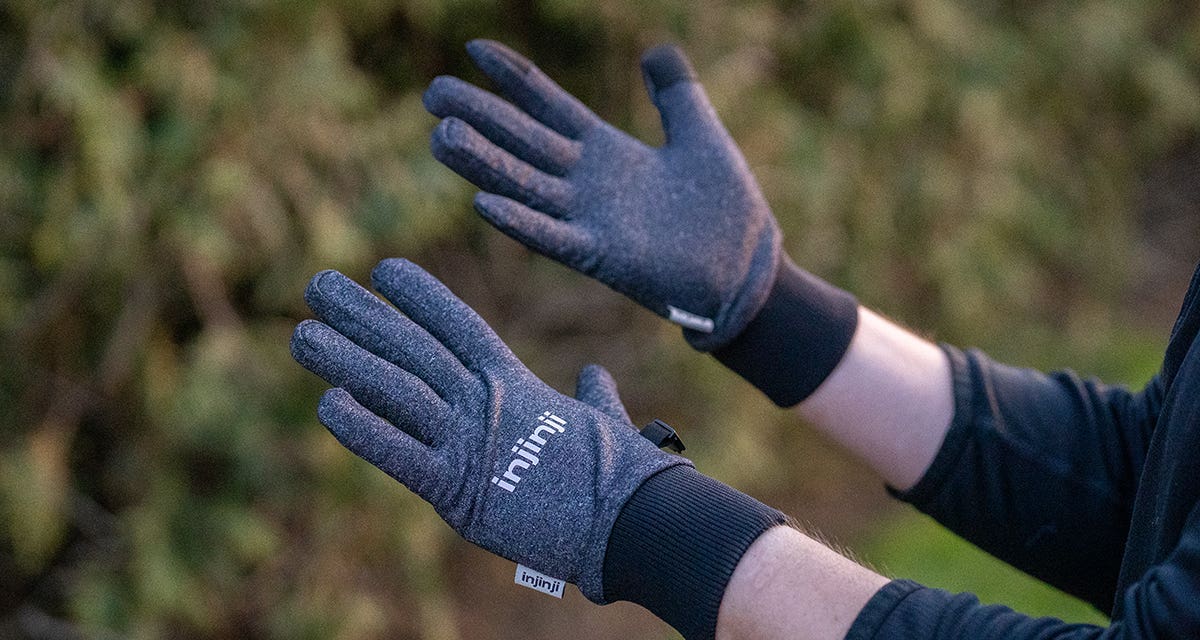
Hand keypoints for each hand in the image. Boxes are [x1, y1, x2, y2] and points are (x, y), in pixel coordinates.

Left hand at [289, 258, 688, 600]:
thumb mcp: (602, 422)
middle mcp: (484, 402)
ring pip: (394, 390)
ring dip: (345, 360)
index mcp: (514, 383)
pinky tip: (328, 403)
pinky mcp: (457, 490)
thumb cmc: (622, 473)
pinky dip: (362, 430)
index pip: (457, 324)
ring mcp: (468, 442)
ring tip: (302, 334)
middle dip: (362, 314)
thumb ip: (591, 395)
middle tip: (317, 284)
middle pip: (411, 348)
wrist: (632, 520)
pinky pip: (398, 455)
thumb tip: (595, 375)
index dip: (417, 295)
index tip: (381, 269)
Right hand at [424, 40, 780, 350]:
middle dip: (478, 115)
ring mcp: (589, 220)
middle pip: (521, 140)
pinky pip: (552, 237)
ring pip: (523, 185)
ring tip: (441, 135)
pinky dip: (520, 222)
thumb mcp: (700, 133)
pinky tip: (483, 203)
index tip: (475, 48)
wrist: (748, 271)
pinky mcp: (603, 257)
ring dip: (482, 163)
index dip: (513, 77)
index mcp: (605, 151)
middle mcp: (586, 183)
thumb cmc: (726, 210)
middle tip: (432, 92)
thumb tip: (655, 49)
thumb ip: (675, 91)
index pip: (549, 105)